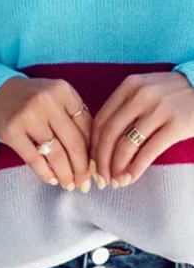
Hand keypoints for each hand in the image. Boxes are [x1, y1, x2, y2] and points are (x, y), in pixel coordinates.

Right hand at [0, 76, 92, 191]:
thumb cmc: (34, 100)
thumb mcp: (57, 99)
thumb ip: (74, 120)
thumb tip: (93, 158)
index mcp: (62, 90)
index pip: (86, 127)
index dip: (93, 151)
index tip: (95, 168)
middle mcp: (46, 100)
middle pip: (74, 143)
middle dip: (82, 169)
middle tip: (85, 185)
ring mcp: (27, 115)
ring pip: (55, 154)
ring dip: (65, 175)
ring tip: (69, 184)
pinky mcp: (11, 130)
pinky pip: (34, 159)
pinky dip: (45, 173)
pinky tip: (51, 179)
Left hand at [90, 72, 193, 188]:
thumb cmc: (173, 94)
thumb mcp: (146, 90)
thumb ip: (125, 107)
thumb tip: (102, 143)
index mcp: (129, 86)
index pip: (101, 119)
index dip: (92, 145)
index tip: (90, 163)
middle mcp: (140, 95)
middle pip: (109, 133)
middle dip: (101, 161)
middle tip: (100, 178)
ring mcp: (159, 109)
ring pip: (126, 144)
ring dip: (116, 168)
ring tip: (115, 181)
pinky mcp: (176, 125)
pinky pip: (148, 151)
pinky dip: (135, 168)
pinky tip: (130, 178)